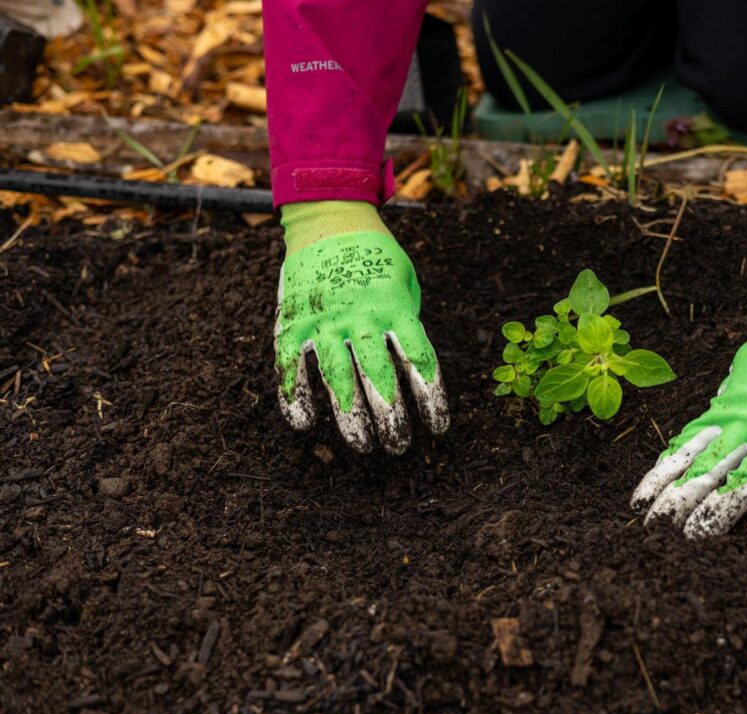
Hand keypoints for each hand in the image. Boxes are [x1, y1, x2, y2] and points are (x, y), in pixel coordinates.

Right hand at [274, 228, 447, 453]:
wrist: (329, 219)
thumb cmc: (377, 258)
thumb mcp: (405, 282)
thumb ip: (407, 323)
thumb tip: (412, 372)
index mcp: (396, 307)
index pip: (421, 362)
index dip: (431, 400)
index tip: (439, 428)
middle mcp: (361, 316)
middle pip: (380, 378)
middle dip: (391, 418)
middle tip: (397, 445)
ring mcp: (325, 320)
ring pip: (338, 379)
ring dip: (351, 418)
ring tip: (363, 446)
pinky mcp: (293, 321)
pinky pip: (292, 365)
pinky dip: (295, 396)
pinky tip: (305, 424)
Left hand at [631, 316, 746, 537]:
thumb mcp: (745, 371)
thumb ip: (730, 400)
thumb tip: (715, 416)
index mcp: (728, 410)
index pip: (685, 451)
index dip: (661, 479)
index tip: (637, 503)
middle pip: (705, 473)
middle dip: (677, 504)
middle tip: (653, 532)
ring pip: (744, 482)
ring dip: (718, 512)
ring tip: (693, 538)